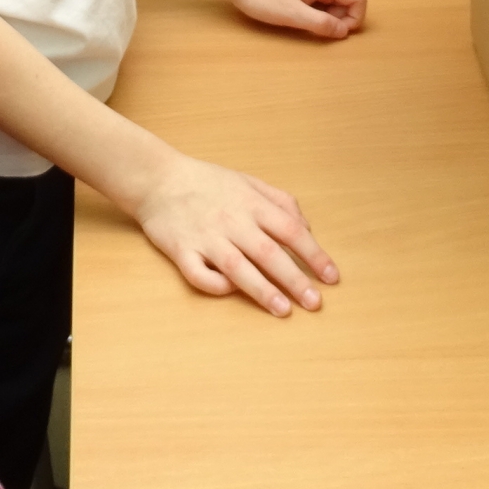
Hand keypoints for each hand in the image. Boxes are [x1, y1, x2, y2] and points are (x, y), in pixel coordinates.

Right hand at [134, 154, 337, 315]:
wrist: (157, 179)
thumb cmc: (207, 182)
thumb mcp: (249, 182)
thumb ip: (280, 202)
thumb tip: (306, 228)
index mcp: (251, 204)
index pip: (291, 231)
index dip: (314, 254)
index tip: (331, 277)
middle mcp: (232, 221)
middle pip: (269, 253)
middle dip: (295, 280)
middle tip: (315, 303)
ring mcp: (205, 237)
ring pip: (238, 267)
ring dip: (263, 290)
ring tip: (284, 309)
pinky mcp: (180, 251)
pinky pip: (198, 274)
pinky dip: (215, 284)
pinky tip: (230, 291)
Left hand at [221, 0, 366, 40]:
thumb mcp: (292, 14)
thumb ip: (321, 24)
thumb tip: (344, 32)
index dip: (355, 18)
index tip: (335, 31)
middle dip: (340, 18)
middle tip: (315, 28)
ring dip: (328, 15)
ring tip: (302, 20)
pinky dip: (318, 10)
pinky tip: (299, 13)